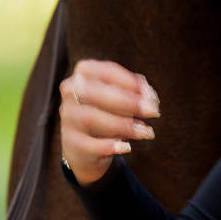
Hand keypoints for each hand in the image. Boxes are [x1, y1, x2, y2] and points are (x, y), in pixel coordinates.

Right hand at [59, 59, 160, 185]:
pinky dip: (109, 145)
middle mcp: (70, 91)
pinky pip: (88, 143)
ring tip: (145, 131)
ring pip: (90, 118)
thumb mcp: (122, 99)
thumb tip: (149, 96)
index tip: (150, 96)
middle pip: (96, 93)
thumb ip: (136, 93)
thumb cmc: (108, 113)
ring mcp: (68, 116)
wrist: (86, 146)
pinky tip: (126, 147)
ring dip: (122, 125)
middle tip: (152, 112)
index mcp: (84, 73)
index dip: (131, 83)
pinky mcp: (70, 141)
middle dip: (128, 102)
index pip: (106, 72)